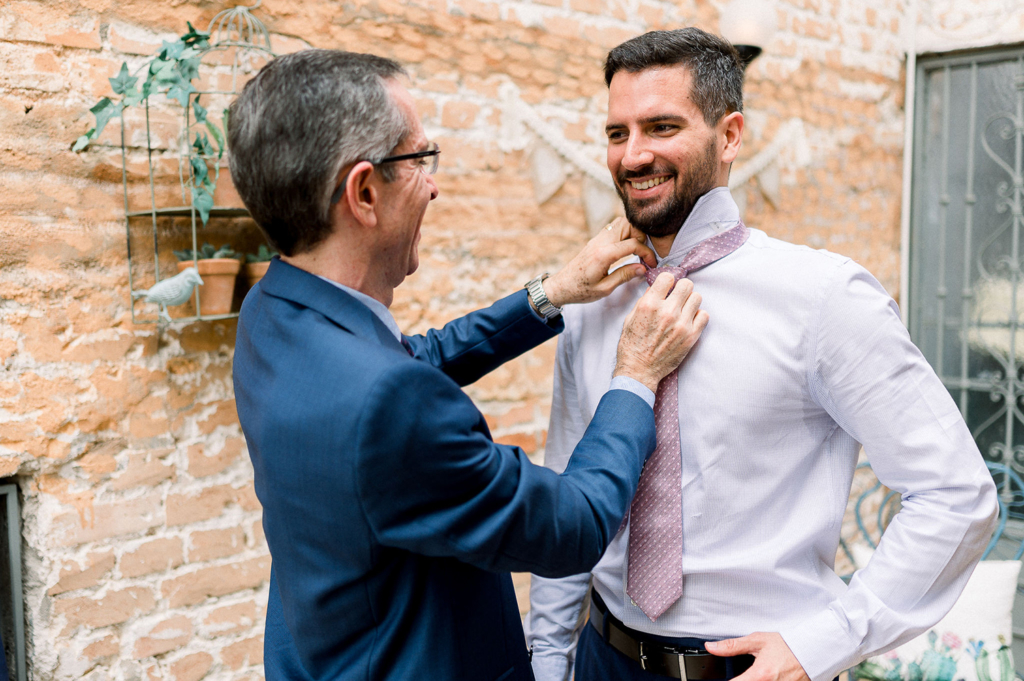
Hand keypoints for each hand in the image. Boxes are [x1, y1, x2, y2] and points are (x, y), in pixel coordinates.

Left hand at [542, 217, 656, 307]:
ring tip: (636, 251)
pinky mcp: (596, 240)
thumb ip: (624, 276)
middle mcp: (600, 242)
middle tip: (643, 254)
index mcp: (603, 255)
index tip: (652, 264)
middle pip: (629, 224)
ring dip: (634, 233)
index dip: (647, 253)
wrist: (561, 286)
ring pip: (622, 222)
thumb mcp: (605, 289)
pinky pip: (614, 228)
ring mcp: (597, 238)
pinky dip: (625, 233)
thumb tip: (643, 268)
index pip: (633, 244)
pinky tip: (627, 248)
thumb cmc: (581, 290)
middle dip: (642, 236)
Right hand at [612, 273, 707, 392]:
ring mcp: (681, 324)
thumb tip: (656, 288)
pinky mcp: (691, 336)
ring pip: (697, 297)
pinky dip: (698, 316)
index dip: (667, 281)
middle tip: (677, 297)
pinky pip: (704, 315)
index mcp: (649, 304)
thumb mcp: (630, 318)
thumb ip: (645, 301)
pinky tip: (688, 321)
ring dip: (690, 302)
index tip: (667, 287)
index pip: (668, 277)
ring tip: (683, 310)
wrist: (639, 370)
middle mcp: (667, 312)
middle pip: (687, 284)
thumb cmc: (632, 345)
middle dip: (681, 289)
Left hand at [706, 633, 809, 680]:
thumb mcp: (757, 641)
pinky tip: (764, 677)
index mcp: (760, 675)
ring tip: (755, 674)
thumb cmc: (787, 645)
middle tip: (744, 673)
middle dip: (742, 680)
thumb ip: (732, 646)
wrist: (811, 650)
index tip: (719, 679)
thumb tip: (711, 647)